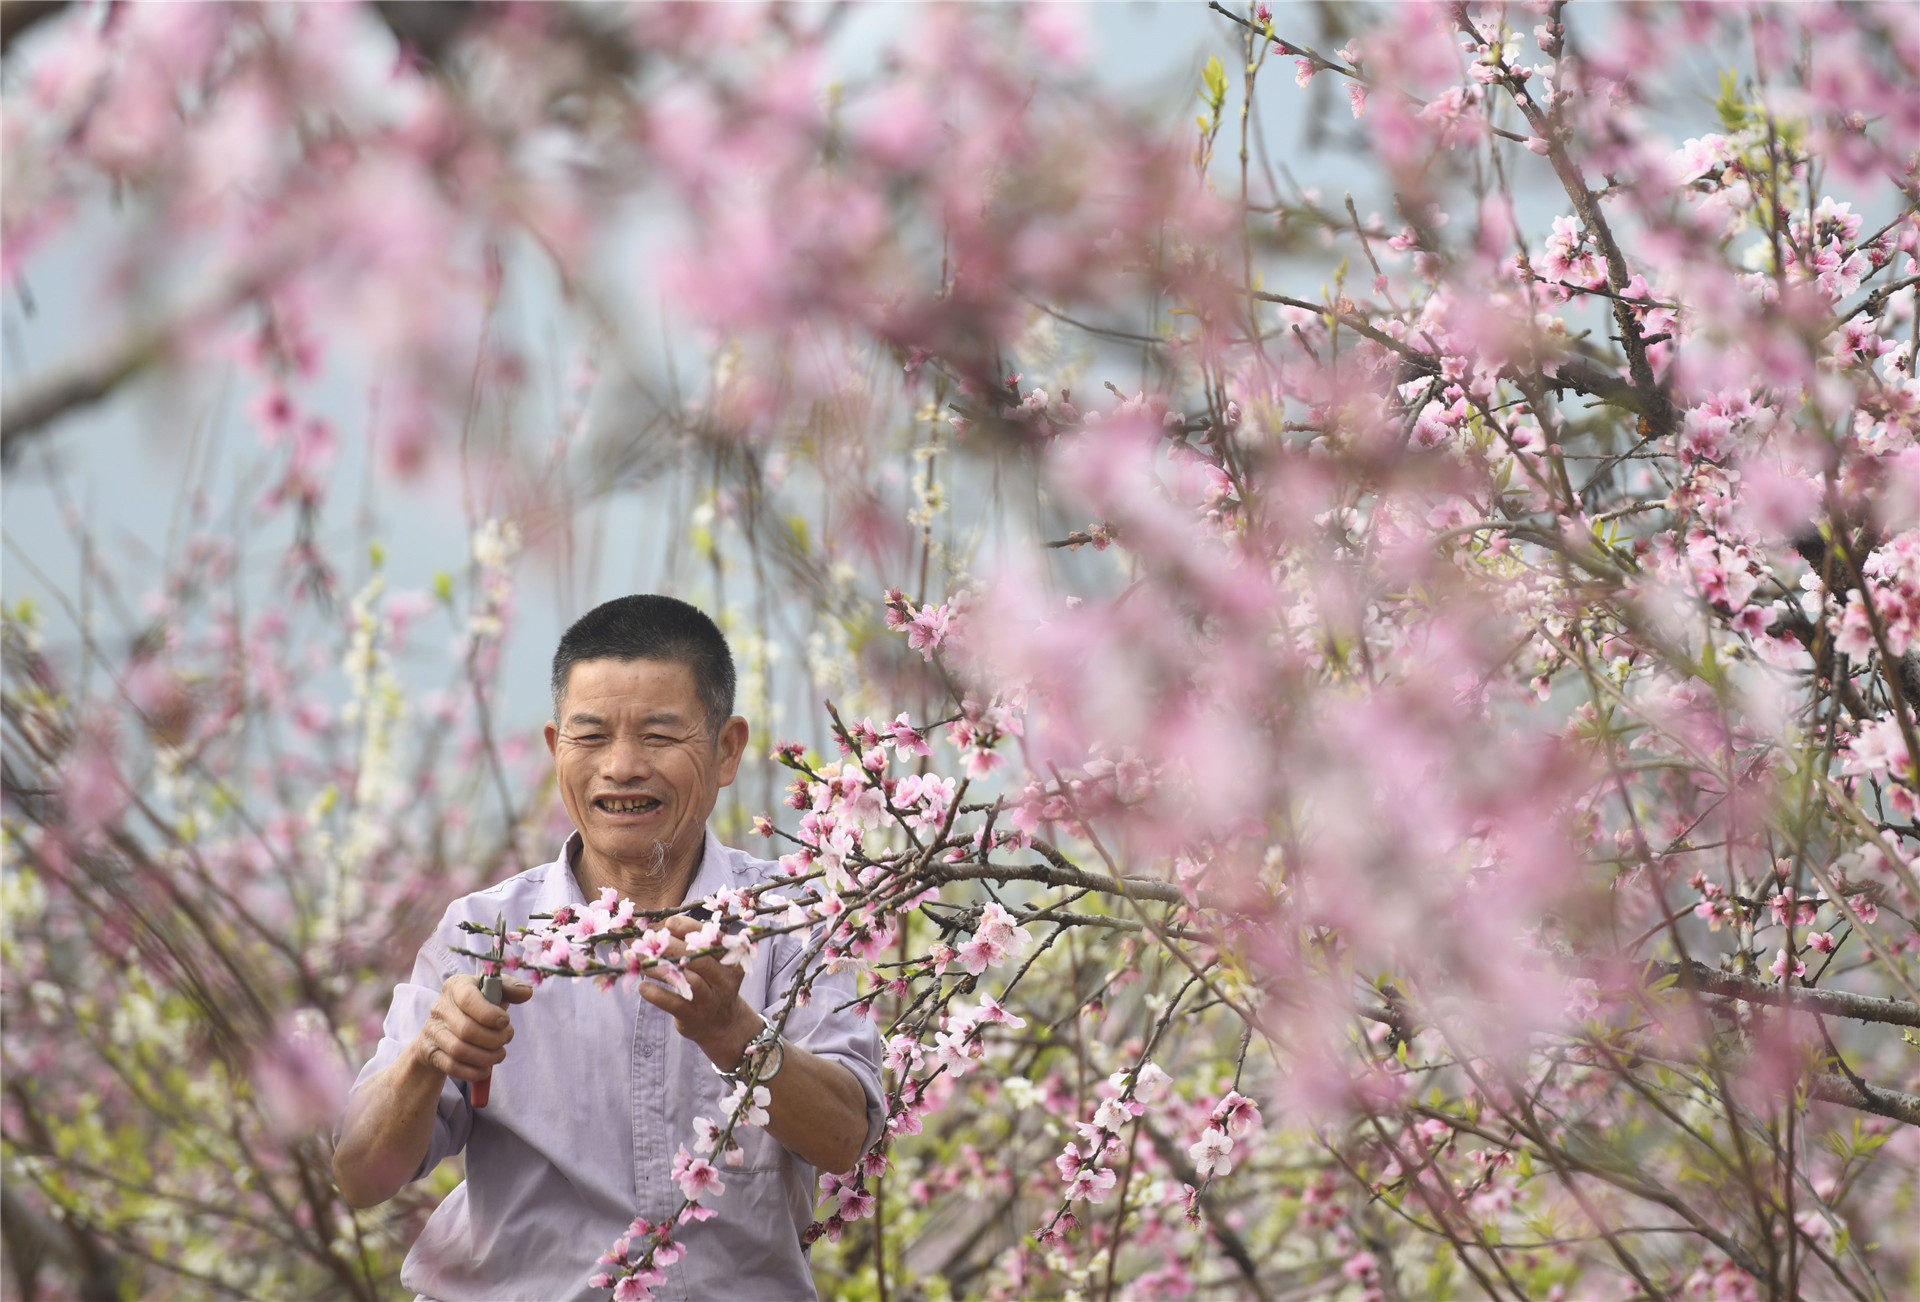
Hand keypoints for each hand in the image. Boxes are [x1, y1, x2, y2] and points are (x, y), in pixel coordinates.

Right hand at [409, 974, 532, 1082]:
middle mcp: (440, 1007)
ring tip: (499, 1054)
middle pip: (466, 1029)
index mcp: (456, 986)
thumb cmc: (476, 1006)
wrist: (445, 1027)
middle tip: (505, 1040)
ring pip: (459, 1050)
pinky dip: (473, 1072)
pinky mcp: (429, 1052)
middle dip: (493, 1039)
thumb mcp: (492, 992)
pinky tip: (486, 1069)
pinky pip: (451, 1066)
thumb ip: (511, 988)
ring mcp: (432, 1030)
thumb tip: (527, 992)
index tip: (505, 1022)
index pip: (469, 999)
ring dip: (486, 1057)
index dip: (490, 1014)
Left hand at [638, 914, 759, 1068]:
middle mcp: (725, 980)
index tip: (670, 923)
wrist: (722, 1024)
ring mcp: (711, 1000)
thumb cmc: (710, 984)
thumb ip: (694, 946)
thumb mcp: (712, 965)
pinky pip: (676, 1004)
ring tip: (642, 961)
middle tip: (651, 941)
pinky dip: (657, 994)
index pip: (713, 940)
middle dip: (674, 947)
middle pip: (701, 960)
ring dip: (663, 969)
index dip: (691, 929)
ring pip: (690, 981)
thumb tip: (663, 927)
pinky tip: (643, 986)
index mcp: (731, 960)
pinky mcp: (695, 1018)